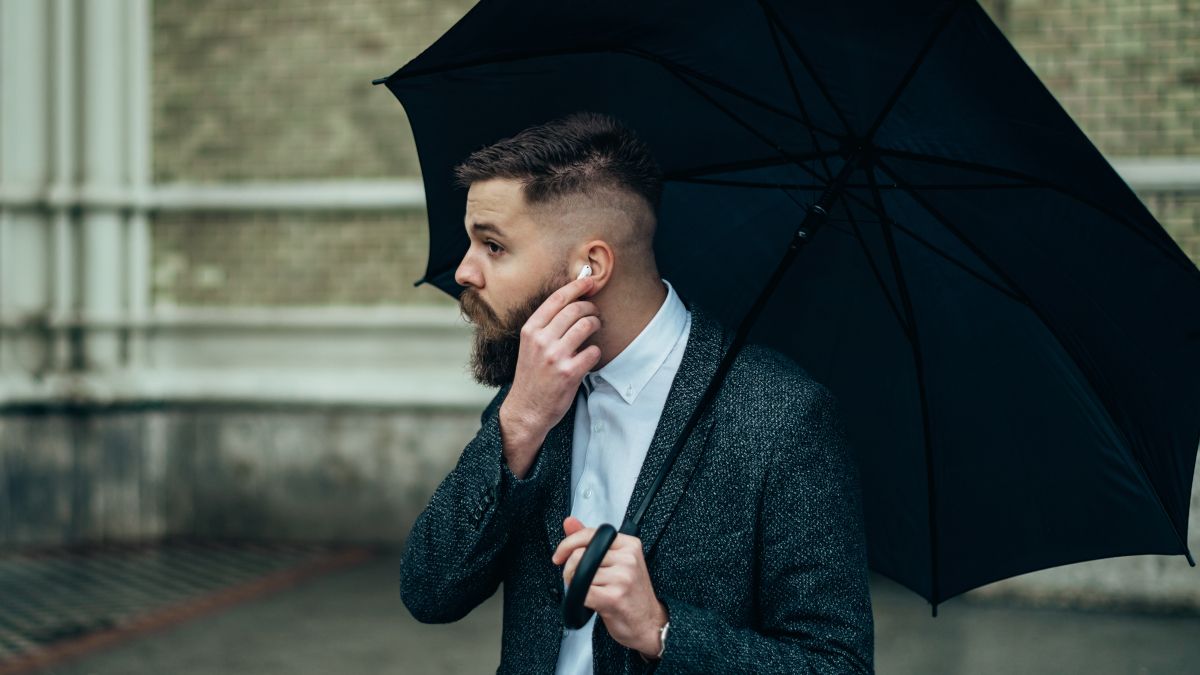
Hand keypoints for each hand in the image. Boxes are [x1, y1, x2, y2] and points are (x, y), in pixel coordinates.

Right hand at [499, 277, 601, 477]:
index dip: (577, 286)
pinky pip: (594, 351)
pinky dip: (596, 352)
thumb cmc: (531, 376)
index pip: (557, 299)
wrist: (526, 410)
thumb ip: (546, 326)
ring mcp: (555, 356)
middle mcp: (541, 340)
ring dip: (596, 324)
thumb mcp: (529, 345)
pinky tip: (590, 356)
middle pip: (575, 309)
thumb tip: (571, 301)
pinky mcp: (569, 372)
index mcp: (530, 330)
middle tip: (595, 313)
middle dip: (591, 307)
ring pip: (586, 326)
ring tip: (595, 328)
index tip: (590, 280)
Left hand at [553, 516, 668, 658]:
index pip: (590, 533)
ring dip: (575, 586)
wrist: (649, 623)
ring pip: (580, 574)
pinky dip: (578, 598)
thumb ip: (591, 541)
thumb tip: (569, 522)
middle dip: (569, 569)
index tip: (559, 555)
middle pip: (580, 554)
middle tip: (574, 579)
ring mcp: (622, 577)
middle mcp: (628, 558)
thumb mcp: (617, 562)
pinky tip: (588, 601)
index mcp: (629, 545)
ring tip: (588, 591)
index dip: (568, 543)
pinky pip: (582, 592)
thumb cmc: (632, 594)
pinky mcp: (614, 597)